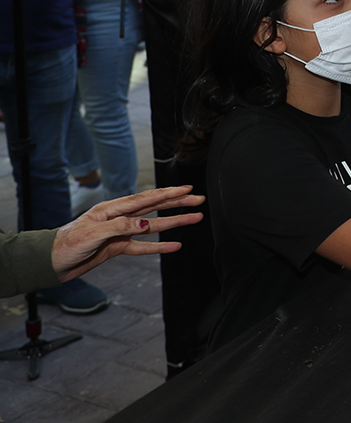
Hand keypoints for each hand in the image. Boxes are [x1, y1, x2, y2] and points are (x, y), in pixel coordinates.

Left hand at [51, 185, 204, 281]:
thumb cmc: (65, 245)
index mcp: (111, 209)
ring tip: (194, 218)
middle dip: (177, 203)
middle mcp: (118, 218)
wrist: (50, 264)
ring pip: (153, 226)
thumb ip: (120, 227)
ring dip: (174, 222)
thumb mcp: (92, 234)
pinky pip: (142, 247)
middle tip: (198, 199)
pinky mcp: (117, 247)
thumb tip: (145, 225)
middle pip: (154, 208)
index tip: (187, 188)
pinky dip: (158, 247)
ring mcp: (119, 232)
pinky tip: (174, 246)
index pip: (146, 199)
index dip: (168, 193)